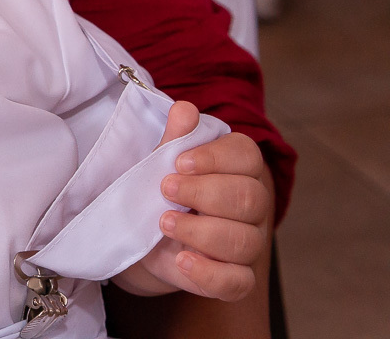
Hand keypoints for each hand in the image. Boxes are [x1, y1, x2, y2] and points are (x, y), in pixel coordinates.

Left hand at [118, 102, 269, 301]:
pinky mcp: (234, 278)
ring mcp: (247, 243)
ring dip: (200, 231)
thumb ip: (174, 139)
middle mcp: (251, 205)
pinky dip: (210, 272)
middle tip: (165, 189)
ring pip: (244, 240)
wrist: (140, 239)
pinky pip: (237, 281)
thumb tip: (184, 109)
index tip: (180, 162)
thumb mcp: (158, 163)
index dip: (215, 158)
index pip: (246, 156)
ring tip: (163, 222)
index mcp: (237, 168)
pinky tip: (183, 260)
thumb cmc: (156, 193)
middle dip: (204, 193)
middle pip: (249, 197)